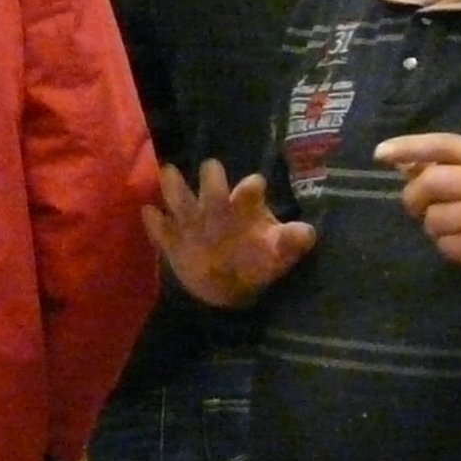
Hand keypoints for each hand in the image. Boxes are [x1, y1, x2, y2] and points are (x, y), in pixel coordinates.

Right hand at [140, 160, 315, 308]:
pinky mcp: (172, 241)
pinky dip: (156, 221)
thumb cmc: (257, 261)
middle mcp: (216, 206)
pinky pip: (160, 229)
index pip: (249, 189)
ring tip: (170, 173)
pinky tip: (152, 212)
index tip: (254, 187)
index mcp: (244, 206)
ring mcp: (191, 222)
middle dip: (212, 180)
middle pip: (211, 184)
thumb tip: (308, 232)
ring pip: (179, 197)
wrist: (228, 288)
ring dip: (175, 186)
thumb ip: (291, 241)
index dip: (251, 188)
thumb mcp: (278, 254)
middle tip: (212, 171)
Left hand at [375, 133, 460, 289]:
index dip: (409, 146)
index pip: (444, 144)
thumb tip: (402, 164)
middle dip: (415, 197)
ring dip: (434, 227)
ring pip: (435, 217)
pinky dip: (448, 248)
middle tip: (417, 207)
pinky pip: (447, 245)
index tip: (380, 153)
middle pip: (431, 181)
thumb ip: (453, 168)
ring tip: (454, 229)